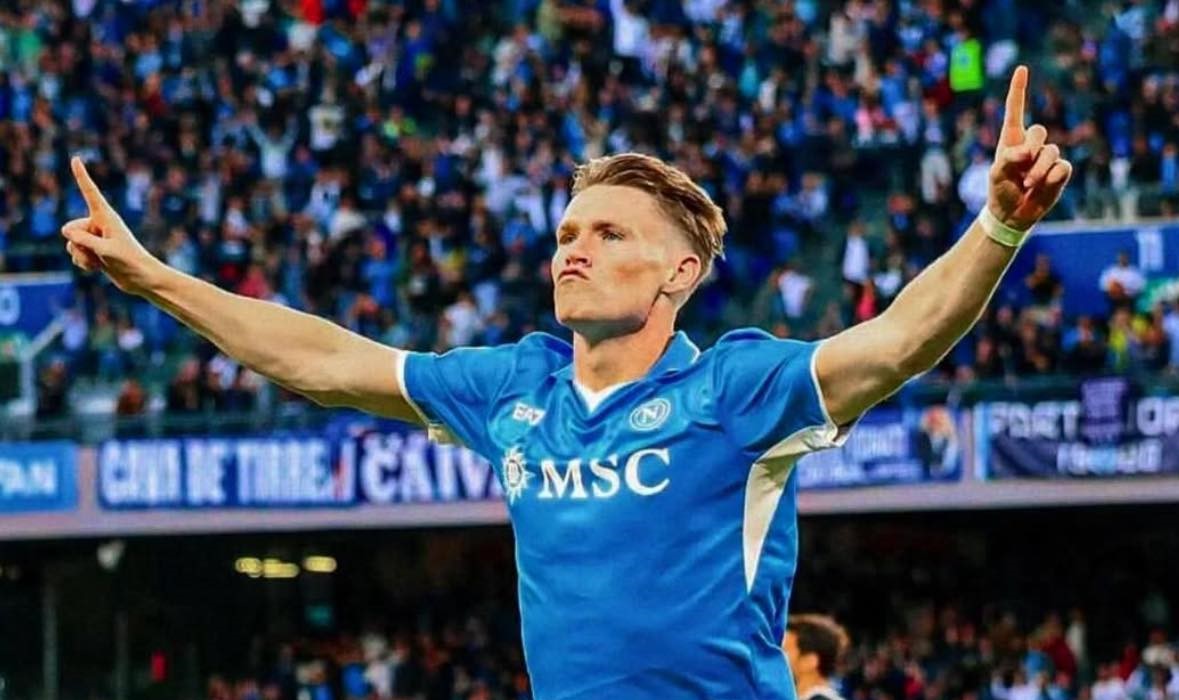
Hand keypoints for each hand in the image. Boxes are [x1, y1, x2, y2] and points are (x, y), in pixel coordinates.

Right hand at [61, 156, 162, 295]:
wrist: (141, 279)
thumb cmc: (130, 262)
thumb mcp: (106, 250)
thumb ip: (84, 240)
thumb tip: (66, 232)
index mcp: (106, 217)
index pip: (90, 193)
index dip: (82, 176)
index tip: (76, 158)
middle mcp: (99, 224)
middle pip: (70, 229)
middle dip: (79, 244)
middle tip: (99, 252)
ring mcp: (95, 238)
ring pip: (71, 244)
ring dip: (82, 256)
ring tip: (101, 261)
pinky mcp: (94, 250)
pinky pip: (75, 255)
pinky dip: (83, 263)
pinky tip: (98, 268)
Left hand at [988, 66, 1072, 230]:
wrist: (1011, 214)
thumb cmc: (999, 190)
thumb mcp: (997, 173)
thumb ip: (1009, 159)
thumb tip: (1029, 152)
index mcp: (1011, 140)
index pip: (1015, 111)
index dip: (1018, 90)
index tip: (1021, 69)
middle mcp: (1030, 145)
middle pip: (1038, 130)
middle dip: (1031, 147)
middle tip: (1021, 165)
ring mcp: (1047, 157)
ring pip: (1051, 151)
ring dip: (1038, 170)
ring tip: (1027, 184)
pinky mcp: (1060, 171)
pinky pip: (1062, 167)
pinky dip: (1051, 178)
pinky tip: (1041, 187)